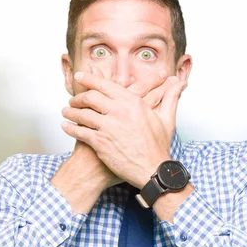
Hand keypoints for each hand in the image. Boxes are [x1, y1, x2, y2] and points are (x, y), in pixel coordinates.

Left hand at [61, 71, 186, 188]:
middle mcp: (119, 111)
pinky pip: (80, 131)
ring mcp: (108, 127)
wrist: (152, 170)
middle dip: (78, 97)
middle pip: (90, 97)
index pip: (105, 85)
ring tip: (66, 112)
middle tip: (73, 99)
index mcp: (132, 102)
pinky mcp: (100, 142)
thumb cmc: (159, 146)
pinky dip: (70, 128)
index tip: (80, 77)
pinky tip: (66, 127)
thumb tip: (179, 83)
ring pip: (82, 114)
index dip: (89, 79)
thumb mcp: (166, 119)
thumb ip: (170, 98)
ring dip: (71, 112)